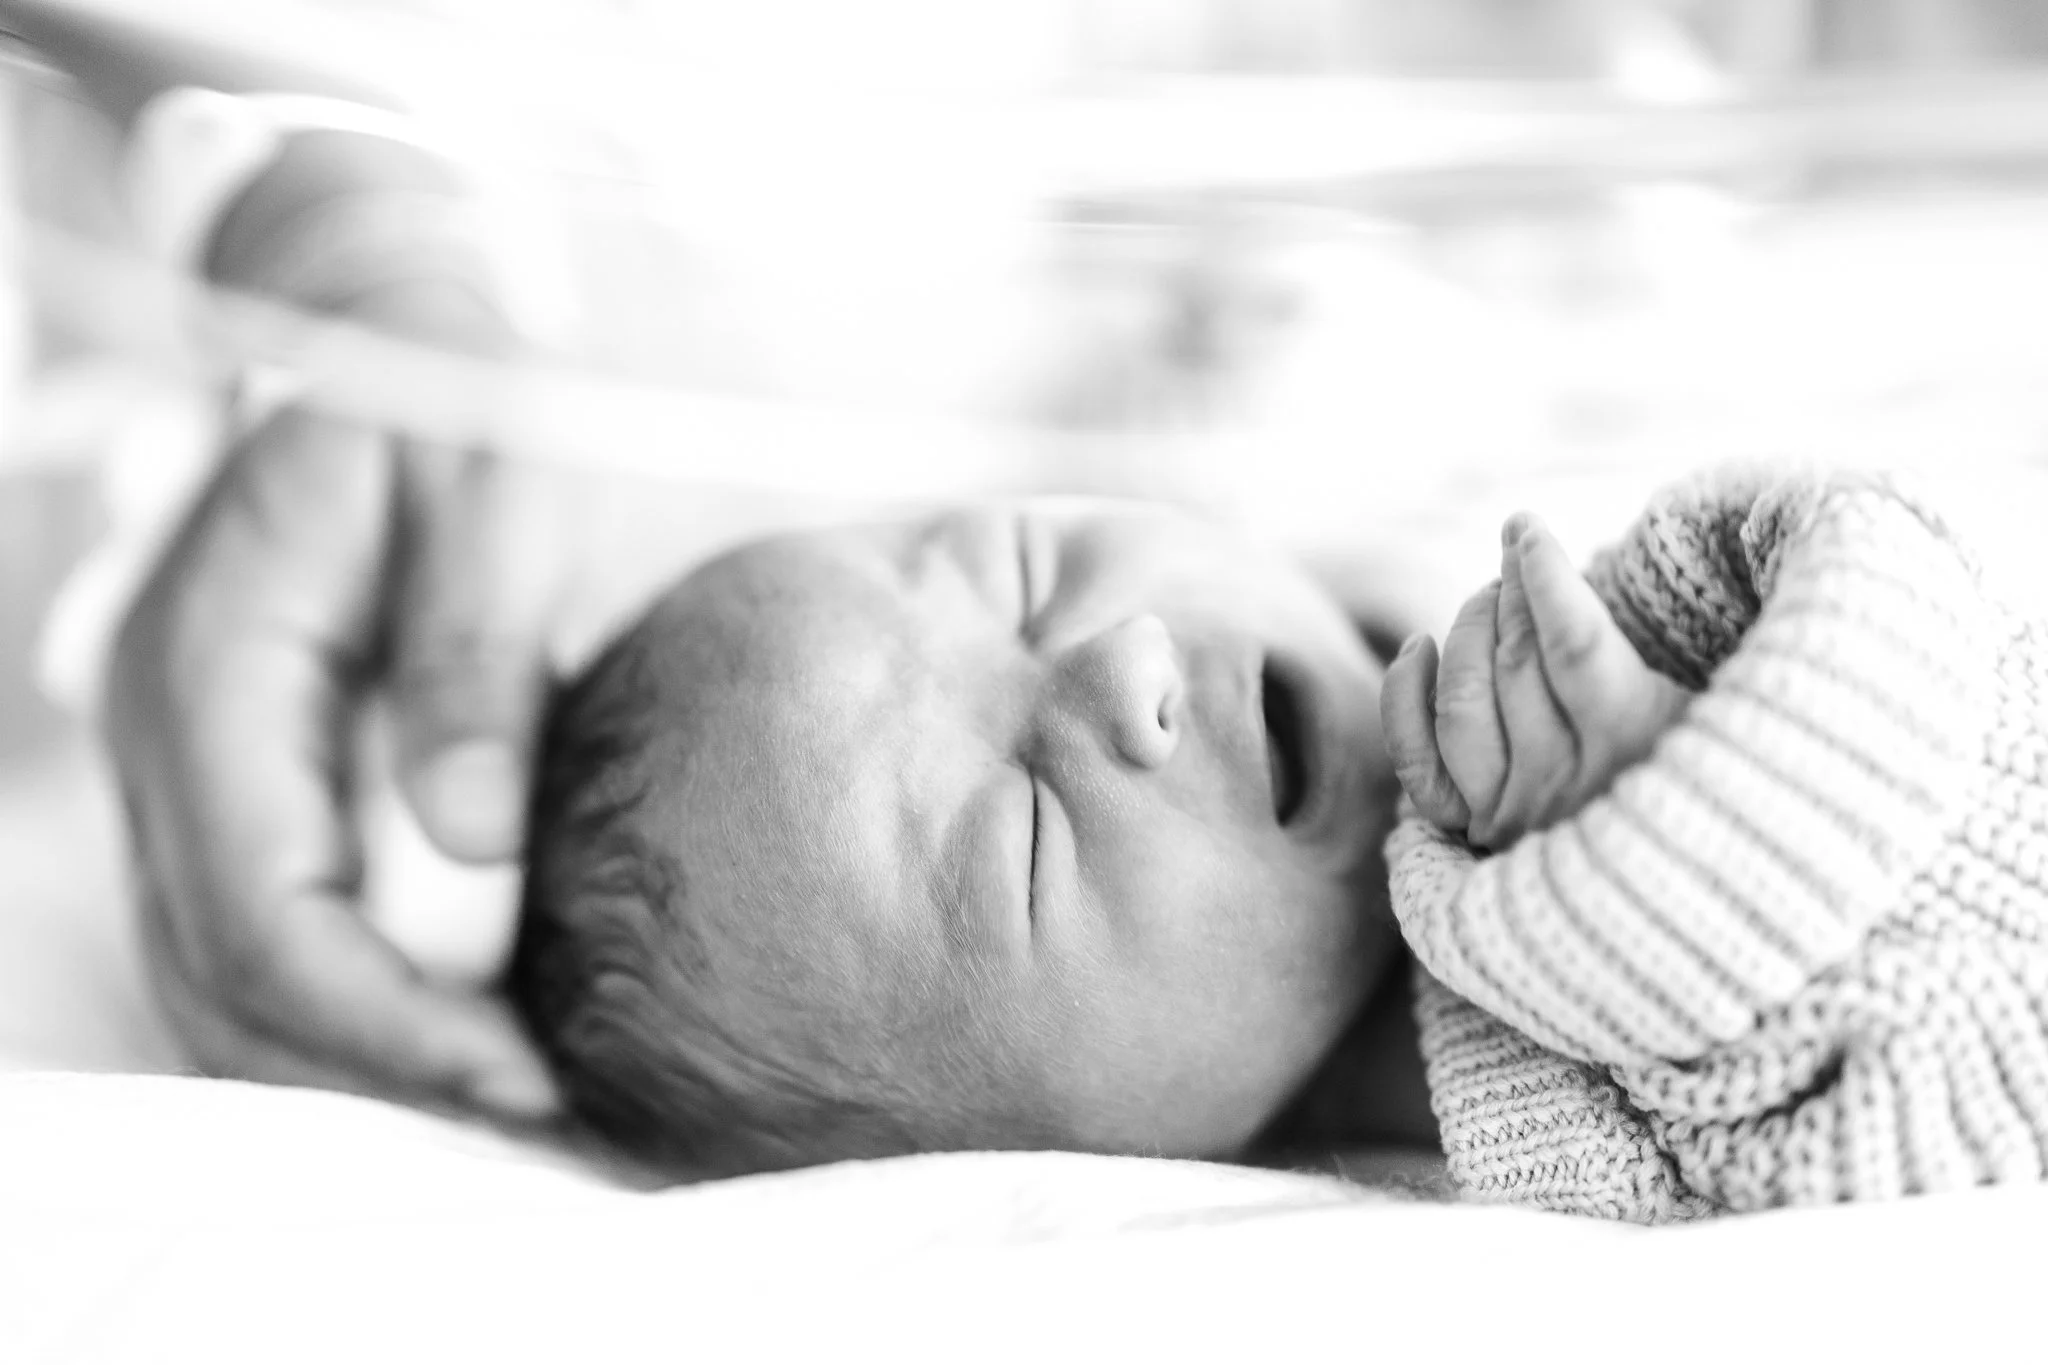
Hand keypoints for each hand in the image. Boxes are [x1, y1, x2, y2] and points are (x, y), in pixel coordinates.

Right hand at [105, 403, 564, 1121]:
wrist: (397, 337)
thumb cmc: (457, 400)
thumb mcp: (492, 490)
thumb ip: (476, 655)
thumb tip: (470, 848)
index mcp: (207, 664)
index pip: (264, 910)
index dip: (384, 1021)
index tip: (519, 1075)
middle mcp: (168, 736)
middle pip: (227, 977)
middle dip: (376, 1072)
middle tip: (537, 1114)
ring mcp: (192, 768)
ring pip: (232, 979)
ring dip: (362, 1060)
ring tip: (514, 1098)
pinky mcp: (246, 783)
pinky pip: (270, 934)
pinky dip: (357, 1006)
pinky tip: (468, 1027)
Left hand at [1380, 513, 1688, 850]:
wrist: (1674, 879)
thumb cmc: (1705, 770)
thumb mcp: (1706, 701)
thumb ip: (1660, 643)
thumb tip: (1591, 569)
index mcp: (1637, 744)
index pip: (1574, 642)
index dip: (1544, 575)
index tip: (1528, 528)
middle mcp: (1567, 784)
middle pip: (1516, 662)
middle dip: (1509, 590)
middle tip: (1516, 553)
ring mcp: (1513, 811)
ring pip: (1462, 701)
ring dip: (1467, 632)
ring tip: (1488, 597)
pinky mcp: (1472, 830)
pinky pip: (1416, 761)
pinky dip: (1405, 699)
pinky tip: (1420, 648)